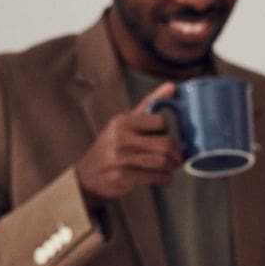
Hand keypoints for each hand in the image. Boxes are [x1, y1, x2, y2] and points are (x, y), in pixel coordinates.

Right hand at [74, 82, 181, 202]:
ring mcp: (121, 158)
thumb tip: (173, 86)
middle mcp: (120, 138)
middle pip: (165, 143)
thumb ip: (149, 105)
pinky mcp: (122, 177)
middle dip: (176, 154)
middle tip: (177, 158)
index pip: (160, 121)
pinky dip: (165, 179)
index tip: (167, 138)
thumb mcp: (125, 123)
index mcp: (123, 122)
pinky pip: (154, 177)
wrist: (87, 176)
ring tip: (170, 168)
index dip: (168, 131)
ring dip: (171, 168)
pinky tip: (163, 178)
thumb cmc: (111, 147)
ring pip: (162, 161)